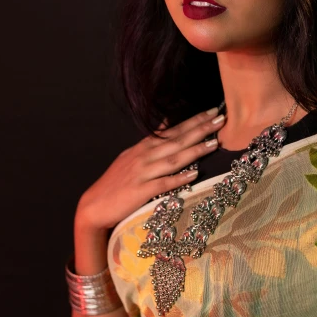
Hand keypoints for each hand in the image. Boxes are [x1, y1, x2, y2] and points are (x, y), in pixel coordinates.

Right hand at [75, 108, 225, 232]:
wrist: (94, 205)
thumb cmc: (116, 181)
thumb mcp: (132, 155)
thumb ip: (152, 140)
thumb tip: (168, 121)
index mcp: (144, 147)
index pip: (173, 130)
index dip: (194, 120)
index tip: (213, 111)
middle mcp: (144, 156)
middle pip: (177, 140)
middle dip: (200, 129)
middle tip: (221, 118)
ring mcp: (142, 173)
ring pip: (173, 159)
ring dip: (195, 150)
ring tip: (214, 143)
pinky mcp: (141, 191)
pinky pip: (163, 183)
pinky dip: (179, 178)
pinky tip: (194, 174)